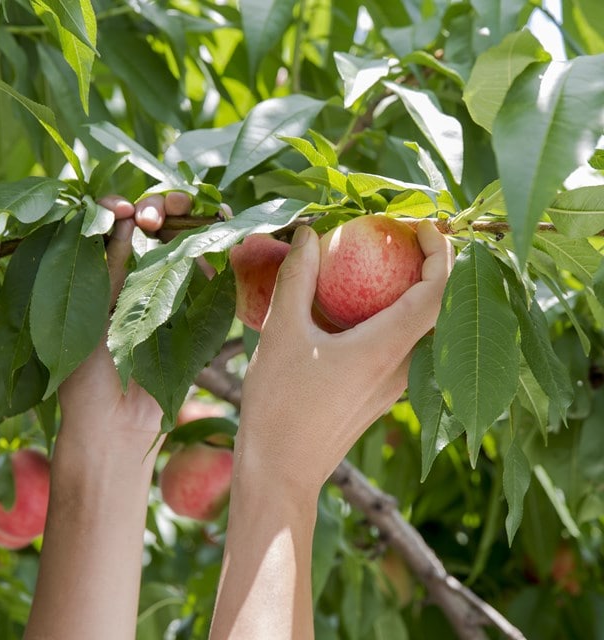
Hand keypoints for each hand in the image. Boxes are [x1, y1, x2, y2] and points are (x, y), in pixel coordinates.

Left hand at [58, 192, 192, 443]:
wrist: (115, 425)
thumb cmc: (87, 374)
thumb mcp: (91, 313)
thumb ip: (111, 267)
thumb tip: (124, 216)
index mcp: (103, 272)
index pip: (116, 223)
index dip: (123, 208)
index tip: (124, 212)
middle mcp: (138, 274)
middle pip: (156, 224)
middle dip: (161, 207)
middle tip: (153, 218)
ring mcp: (170, 291)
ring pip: (186, 240)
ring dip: (189, 219)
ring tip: (186, 215)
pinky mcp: (195, 310)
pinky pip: (208, 273)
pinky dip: (215, 249)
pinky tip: (218, 232)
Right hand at [236, 220, 453, 493]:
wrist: (281, 472)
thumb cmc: (280, 404)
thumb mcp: (282, 332)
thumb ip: (296, 279)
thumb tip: (307, 235)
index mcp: (387, 348)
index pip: (439, 291)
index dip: (440, 252)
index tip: (420, 226)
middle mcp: (403, 367)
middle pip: (441, 308)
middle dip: (434, 267)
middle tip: (405, 239)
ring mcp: (395, 386)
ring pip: (424, 330)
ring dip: (416, 292)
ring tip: (388, 266)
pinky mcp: (380, 395)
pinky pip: (404, 347)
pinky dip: (396, 317)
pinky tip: (363, 309)